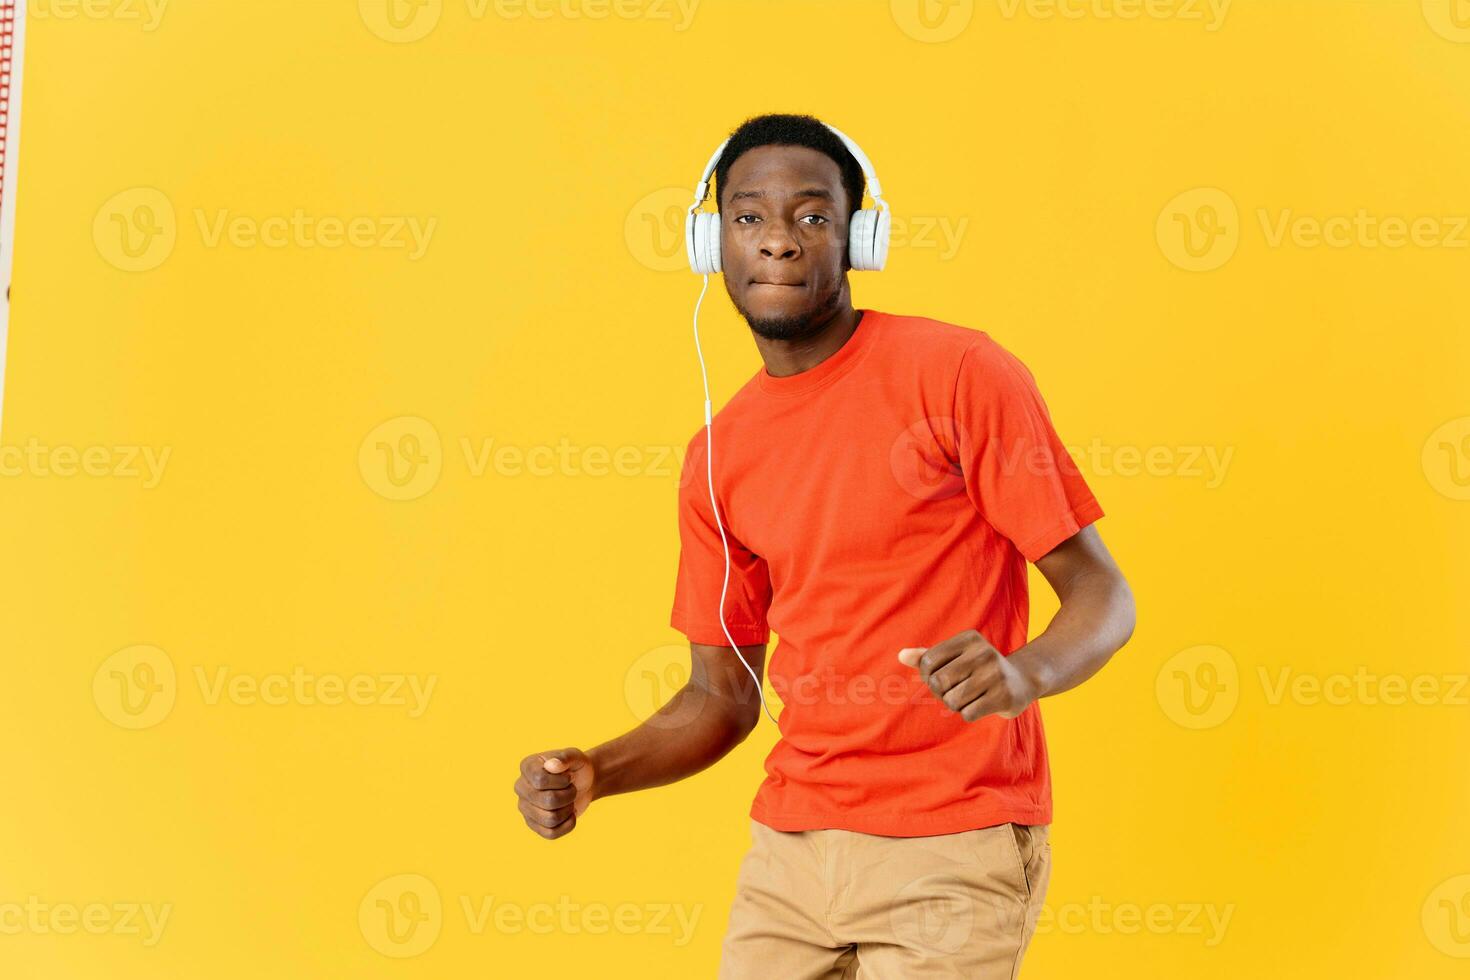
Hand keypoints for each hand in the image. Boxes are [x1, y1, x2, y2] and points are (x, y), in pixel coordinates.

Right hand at [514, 747, 595, 839]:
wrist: (583, 783)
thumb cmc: (576, 767)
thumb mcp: (576, 756)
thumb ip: (565, 757)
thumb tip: (551, 765)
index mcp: (527, 766)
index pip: (540, 781)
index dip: (562, 782)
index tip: (568, 777)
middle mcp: (521, 787)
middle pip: (548, 801)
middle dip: (569, 795)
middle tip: (572, 789)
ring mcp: (525, 808)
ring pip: (550, 819)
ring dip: (568, 810)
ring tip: (570, 800)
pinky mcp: (533, 825)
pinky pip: (551, 833)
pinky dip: (567, 824)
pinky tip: (569, 814)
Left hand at [898, 629, 1039, 721]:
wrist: (1022, 681)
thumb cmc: (979, 669)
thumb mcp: (956, 657)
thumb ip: (927, 657)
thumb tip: (901, 655)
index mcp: (969, 639)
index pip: (928, 661)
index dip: (927, 676)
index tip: (939, 678)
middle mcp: (984, 653)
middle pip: (938, 682)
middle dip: (941, 692)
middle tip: (955, 690)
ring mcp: (996, 674)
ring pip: (952, 700)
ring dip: (955, 704)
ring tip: (970, 696)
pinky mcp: (1004, 696)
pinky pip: (967, 713)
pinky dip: (969, 713)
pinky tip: (981, 704)